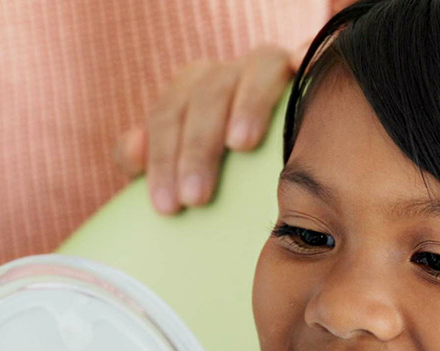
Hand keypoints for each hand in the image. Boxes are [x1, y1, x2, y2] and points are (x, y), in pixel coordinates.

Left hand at [115, 44, 294, 214]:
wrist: (279, 147)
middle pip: (205, 98)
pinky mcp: (302, 66)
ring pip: (251, 73)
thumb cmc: (221, 166)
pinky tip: (301, 65)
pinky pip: (306, 53)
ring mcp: (263, 67)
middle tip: (196, 197)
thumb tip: (133, 150)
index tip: (166, 206)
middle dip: (197, 148)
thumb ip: (151, 157)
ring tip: (240, 143)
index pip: (167, 117)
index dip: (162, 158)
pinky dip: (304, 55)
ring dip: (245, 105)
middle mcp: (224, 74)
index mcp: (189, 92)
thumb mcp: (182, 164)